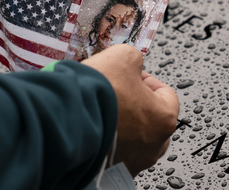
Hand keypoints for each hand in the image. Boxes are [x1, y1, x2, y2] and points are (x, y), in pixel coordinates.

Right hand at [83, 44, 179, 175]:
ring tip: (100, 109)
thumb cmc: (98, 94)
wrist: (63, 120)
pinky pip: (113, 152)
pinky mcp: (110, 172)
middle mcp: (153, 146)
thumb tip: (132, 63)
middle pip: (149, 119)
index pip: (165, 93)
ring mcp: (132, 162)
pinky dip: (105, 139)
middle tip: (117, 91)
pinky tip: (92, 126)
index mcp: (164, 119)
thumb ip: (134, 59)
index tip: (132, 74)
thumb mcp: (123, 57)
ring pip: (131, 138)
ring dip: (119, 122)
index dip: (146, 79)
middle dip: (134, 103)